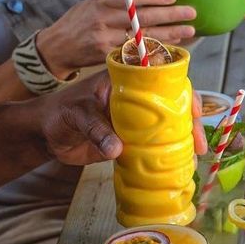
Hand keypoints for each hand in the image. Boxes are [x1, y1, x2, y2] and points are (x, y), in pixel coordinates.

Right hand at [36, 0, 196, 78]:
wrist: (58, 47)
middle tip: (191, 12)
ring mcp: (104, 38)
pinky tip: (172, 46)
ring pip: (143, 36)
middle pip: (141, 16)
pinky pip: (136, 53)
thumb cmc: (82, 19)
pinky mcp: (107, 56)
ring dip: (169, 34)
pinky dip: (156, 49)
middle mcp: (103, 17)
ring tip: (189, 30)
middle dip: (169, 15)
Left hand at [36, 73, 207, 165]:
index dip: (183, 92)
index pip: (162, 80)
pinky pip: (155, 145)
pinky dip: (168, 153)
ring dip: (184, 138)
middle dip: (191, 120)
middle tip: (199, 141)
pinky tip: (181, 163)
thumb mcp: (76, 115)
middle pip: (172, 104)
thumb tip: (117, 149)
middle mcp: (136, 99)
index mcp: (125, 82)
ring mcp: (136, 120)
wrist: (44, 135)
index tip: (195, 110)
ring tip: (196, 154)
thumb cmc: (57, 113)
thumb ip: (96, 129)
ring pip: (168, 125)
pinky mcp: (131, 140)